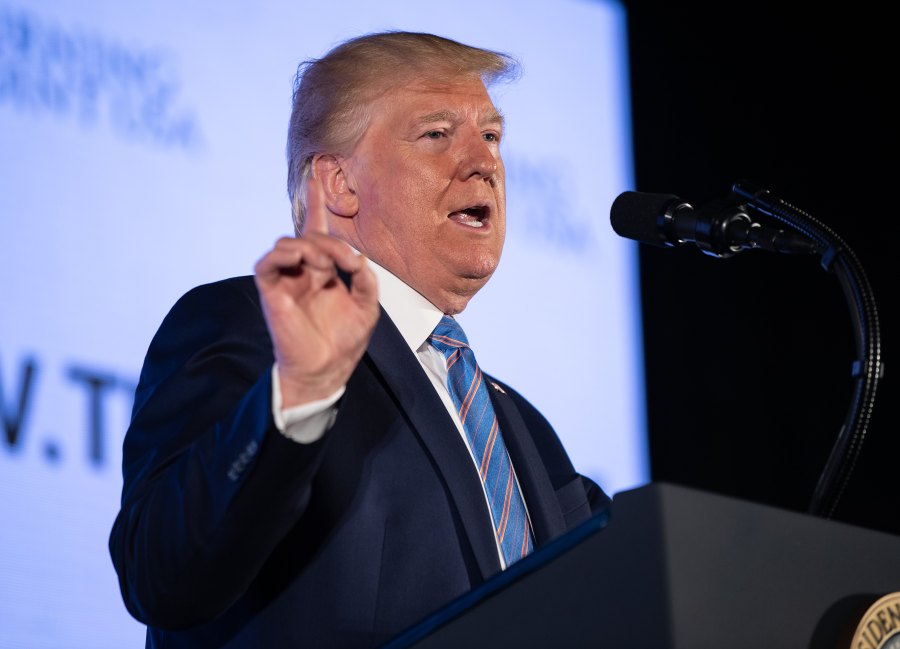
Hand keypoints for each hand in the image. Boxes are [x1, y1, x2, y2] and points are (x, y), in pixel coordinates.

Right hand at [254, 175, 378, 407]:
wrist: (326, 369)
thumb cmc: (345, 341)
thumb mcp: (367, 305)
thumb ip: (365, 278)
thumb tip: (356, 258)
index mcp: (323, 272)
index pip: (316, 232)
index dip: (316, 205)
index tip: (316, 175)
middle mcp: (303, 272)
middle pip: (307, 235)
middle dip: (328, 238)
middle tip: (348, 260)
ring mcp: (285, 280)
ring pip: (287, 243)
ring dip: (310, 247)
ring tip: (326, 266)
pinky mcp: (271, 290)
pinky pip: (266, 262)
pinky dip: (285, 254)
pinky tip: (305, 262)